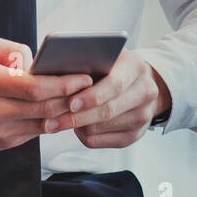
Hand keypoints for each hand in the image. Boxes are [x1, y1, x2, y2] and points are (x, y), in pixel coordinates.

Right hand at [0, 35, 91, 151]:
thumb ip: (15, 49)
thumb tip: (41, 63)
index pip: (36, 88)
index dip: (64, 84)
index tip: (84, 78)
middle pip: (44, 108)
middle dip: (71, 98)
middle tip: (90, 88)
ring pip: (42, 124)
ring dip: (64, 113)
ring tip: (80, 99)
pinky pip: (32, 133)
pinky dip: (47, 122)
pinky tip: (58, 111)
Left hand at [51, 50, 171, 148]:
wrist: (140, 82)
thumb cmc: (114, 66)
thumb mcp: (104, 54)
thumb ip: (86, 58)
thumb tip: (56, 67)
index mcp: (136, 67)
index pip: (115, 85)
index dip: (91, 96)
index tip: (70, 103)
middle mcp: (145, 92)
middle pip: (107, 111)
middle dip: (77, 117)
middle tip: (51, 121)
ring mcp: (143, 115)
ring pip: (100, 128)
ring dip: (77, 126)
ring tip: (59, 120)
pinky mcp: (135, 135)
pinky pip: (101, 141)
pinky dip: (83, 135)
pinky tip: (76, 126)